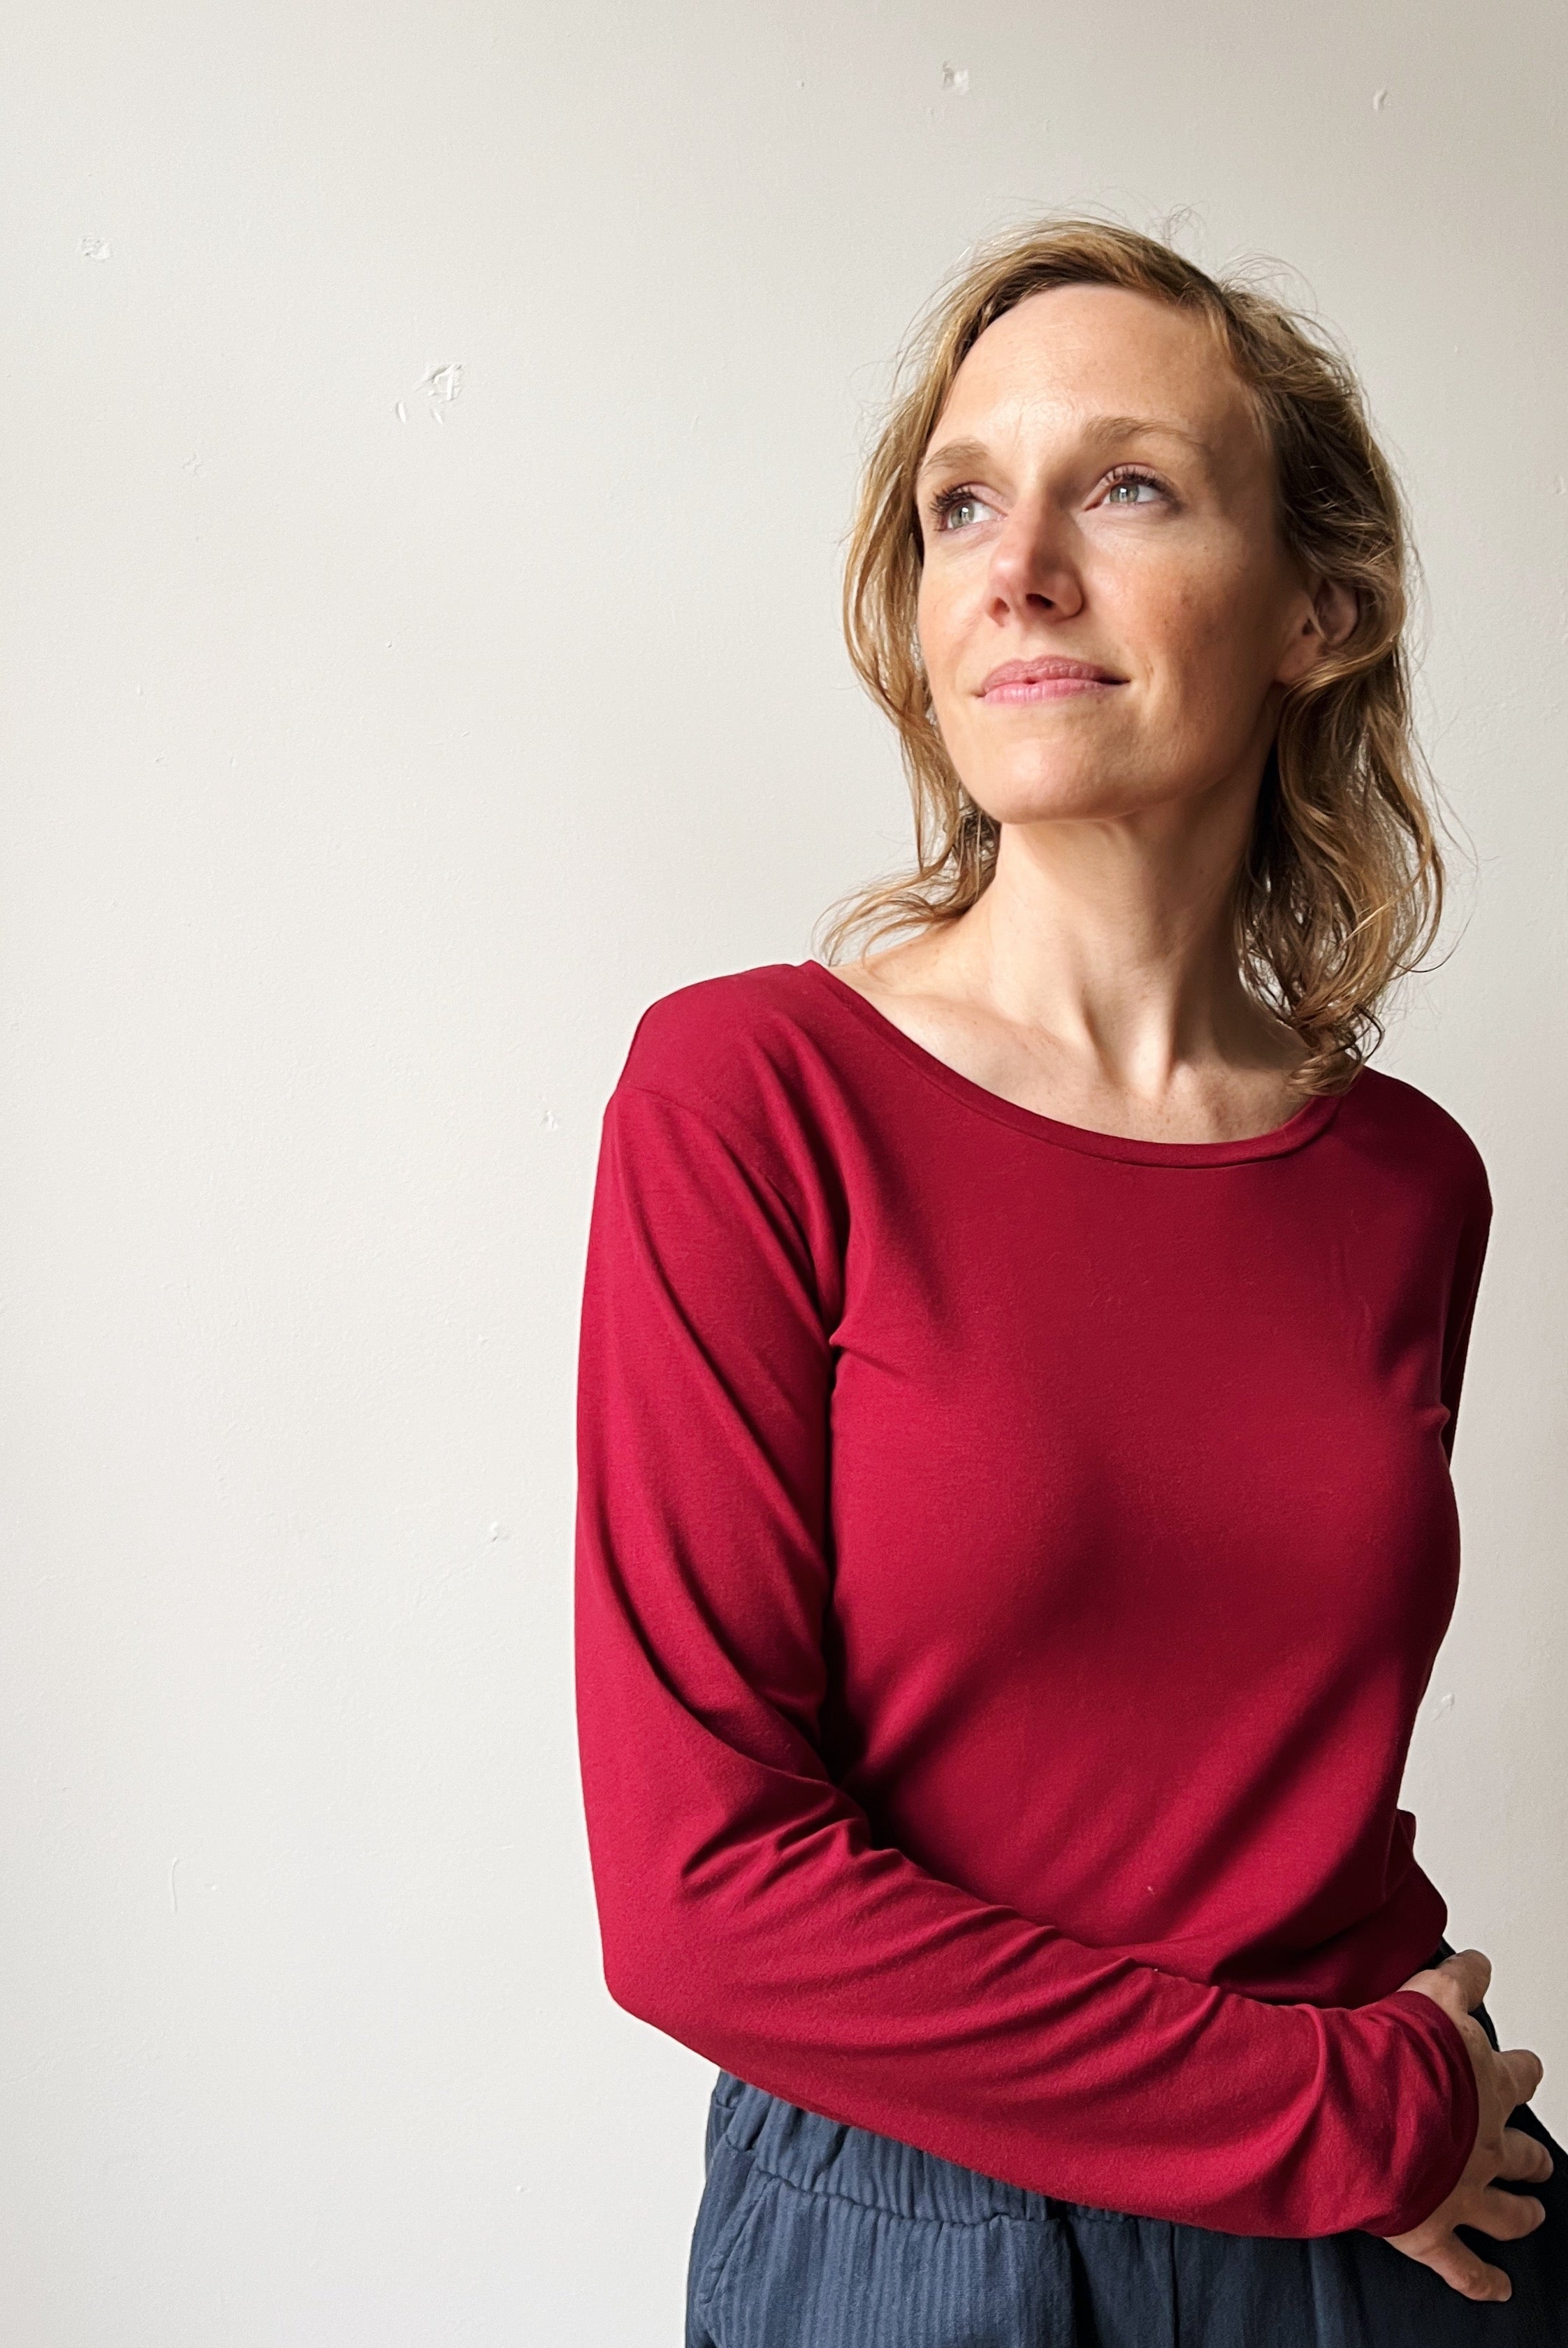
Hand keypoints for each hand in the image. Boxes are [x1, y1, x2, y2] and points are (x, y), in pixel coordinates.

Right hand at [1382, 1947, 1551, 2302]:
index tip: (1521, 2062)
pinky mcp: (1432, 2231)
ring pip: (1507, 2211)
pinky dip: (1483, 2281)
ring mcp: (1462, 2191)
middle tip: (1536, 2154)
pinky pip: (1465, 2267)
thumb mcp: (1430, 1995)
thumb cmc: (1394, 2054)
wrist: (1369, 2108)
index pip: (1516, 2072)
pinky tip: (1497, 2289)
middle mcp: (1484, 2141)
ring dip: (1521, 2213)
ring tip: (1532, 2213)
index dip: (1519, 2068)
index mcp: (1484, 2086)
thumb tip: (1478, 1961)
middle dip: (1530, 2152)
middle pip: (1522, 2149)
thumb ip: (1456, 1979)